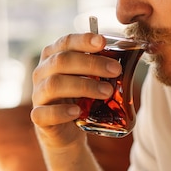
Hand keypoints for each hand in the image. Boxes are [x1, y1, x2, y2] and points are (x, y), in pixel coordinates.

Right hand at [31, 32, 122, 146]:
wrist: (67, 130)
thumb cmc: (82, 98)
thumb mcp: (91, 78)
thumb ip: (103, 65)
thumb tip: (132, 55)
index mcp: (54, 56)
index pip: (66, 42)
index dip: (83, 40)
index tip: (103, 42)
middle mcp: (42, 72)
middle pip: (62, 61)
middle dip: (91, 64)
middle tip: (116, 70)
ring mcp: (38, 94)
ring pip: (54, 85)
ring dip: (83, 86)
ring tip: (107, 91)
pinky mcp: (38, 117)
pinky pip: (44, 113)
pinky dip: (61, 111)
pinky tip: (78, 111)